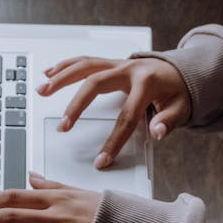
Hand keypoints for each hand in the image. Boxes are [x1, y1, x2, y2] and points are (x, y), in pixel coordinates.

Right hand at [38, 55, 191, 166]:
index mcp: (146, 83)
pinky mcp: (110, 63)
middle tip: (63, 126)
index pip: (126, 117)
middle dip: (76, 105)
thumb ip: (168, 121)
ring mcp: (117, 64)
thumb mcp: (180, 109)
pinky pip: (83, 61)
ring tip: (42, 90)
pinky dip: (65, 66)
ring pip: (84, 66)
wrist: (179, 70)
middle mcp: (128, 69)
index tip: (101, 161)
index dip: (113, 141)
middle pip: (95, 83)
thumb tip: (158, 132)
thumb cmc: (178, 92)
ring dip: (61, 77)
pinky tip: (48, 73)